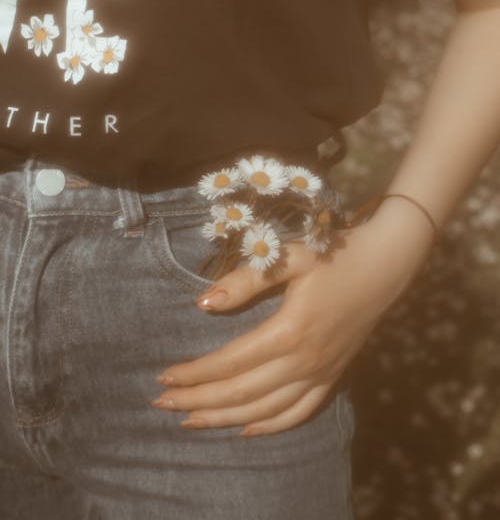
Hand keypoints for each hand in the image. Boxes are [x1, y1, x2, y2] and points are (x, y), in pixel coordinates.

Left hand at [152, 203, 434, 436]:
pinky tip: (246, 429)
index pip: (230, 362)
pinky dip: (271, 426)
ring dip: (225, 419)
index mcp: (291, 331)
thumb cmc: (333, 252)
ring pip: (267, 410)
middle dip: (199, 401)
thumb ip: (247, 279)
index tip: (163, 377)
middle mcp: (306, 360)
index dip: (195, 373)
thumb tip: (203, 303)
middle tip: (162, 404)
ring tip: (190, 422)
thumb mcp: (290, 256)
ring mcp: (322, 372)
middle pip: (242, 393)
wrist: (384, 263)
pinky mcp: (333, 375)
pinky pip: (300, 412)